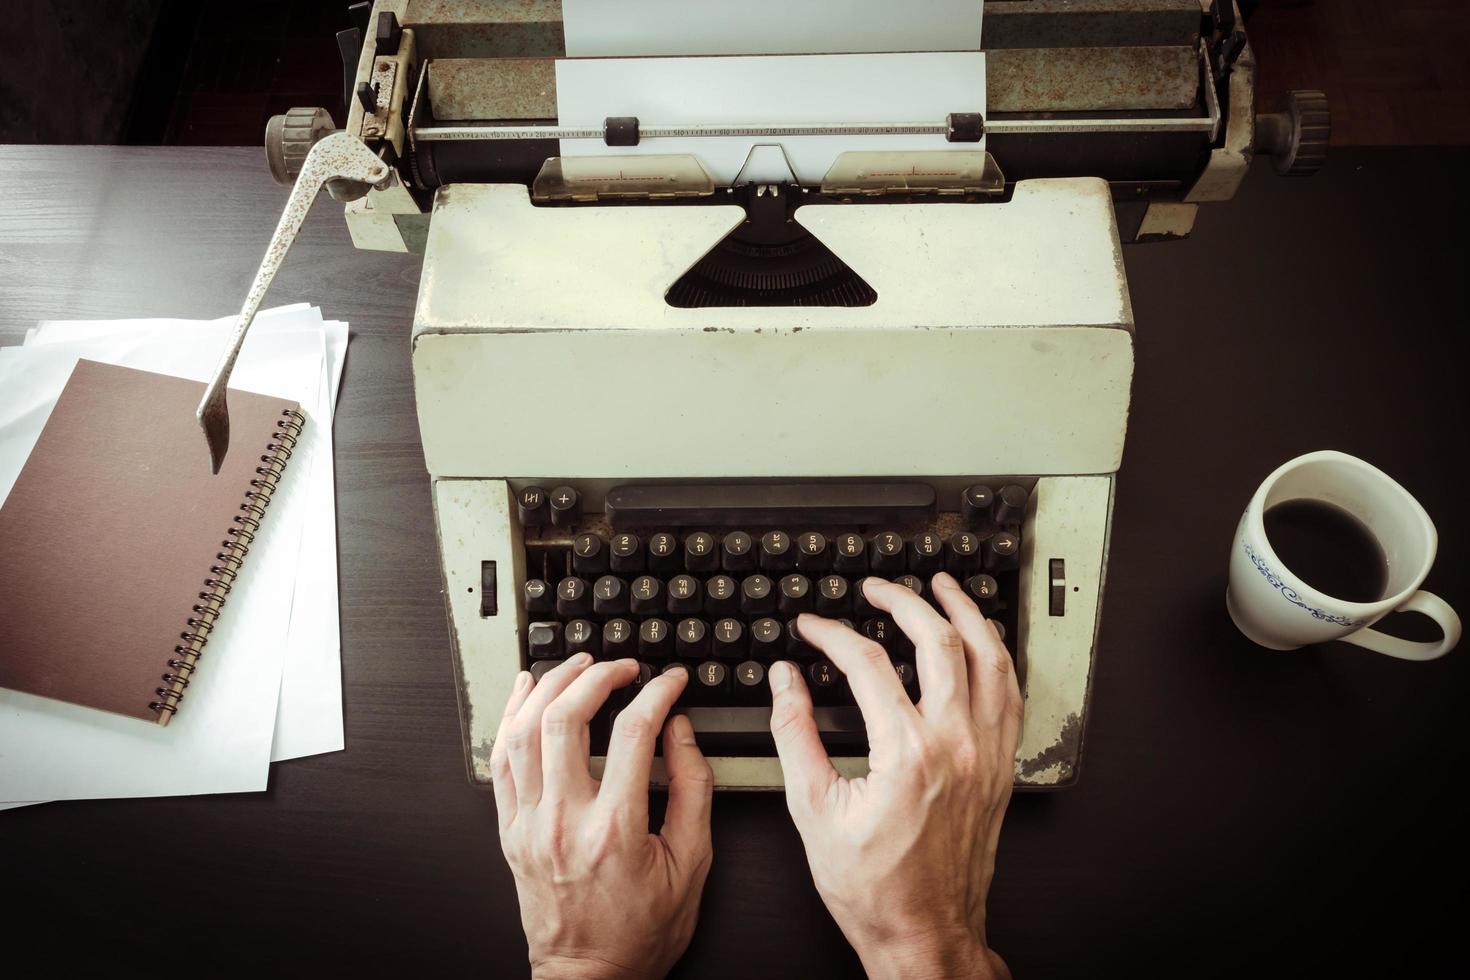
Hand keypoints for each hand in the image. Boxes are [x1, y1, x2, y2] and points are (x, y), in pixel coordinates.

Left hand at [491, 656, 713, 979]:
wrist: (589, 977)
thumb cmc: (640, 931)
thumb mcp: (691, 864)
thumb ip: (692, 790)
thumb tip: (681, 732)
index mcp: (615, 829)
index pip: (634, 732)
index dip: (657, 693)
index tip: (670, 682)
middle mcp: (564, 821)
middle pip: (566, 719)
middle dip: (596, 676)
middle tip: (621, 666)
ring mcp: (530, 824)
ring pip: (524, 732)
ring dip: (550, 686)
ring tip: (577, 666)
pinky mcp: (510, 830)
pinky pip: (501, 760)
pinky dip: (510, 716)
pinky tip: (526, 691)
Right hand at [768, 573, 1021, 979]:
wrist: (924, 933)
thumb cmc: (873, 887)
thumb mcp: (813, 810)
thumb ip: (794, 735)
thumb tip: (784, 683)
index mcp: (907, 754)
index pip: (869, 664)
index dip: (834, 634)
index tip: (814, 628)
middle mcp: (956, 746)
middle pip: (939, 642)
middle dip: (905, 601)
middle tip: (877, 588)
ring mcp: (987, 755)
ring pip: (990, 660)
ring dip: (965, 614)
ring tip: (943, 587)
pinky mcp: (1002, 768)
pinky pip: (1010, 695)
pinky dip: (995, 658)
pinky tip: (980, 643)